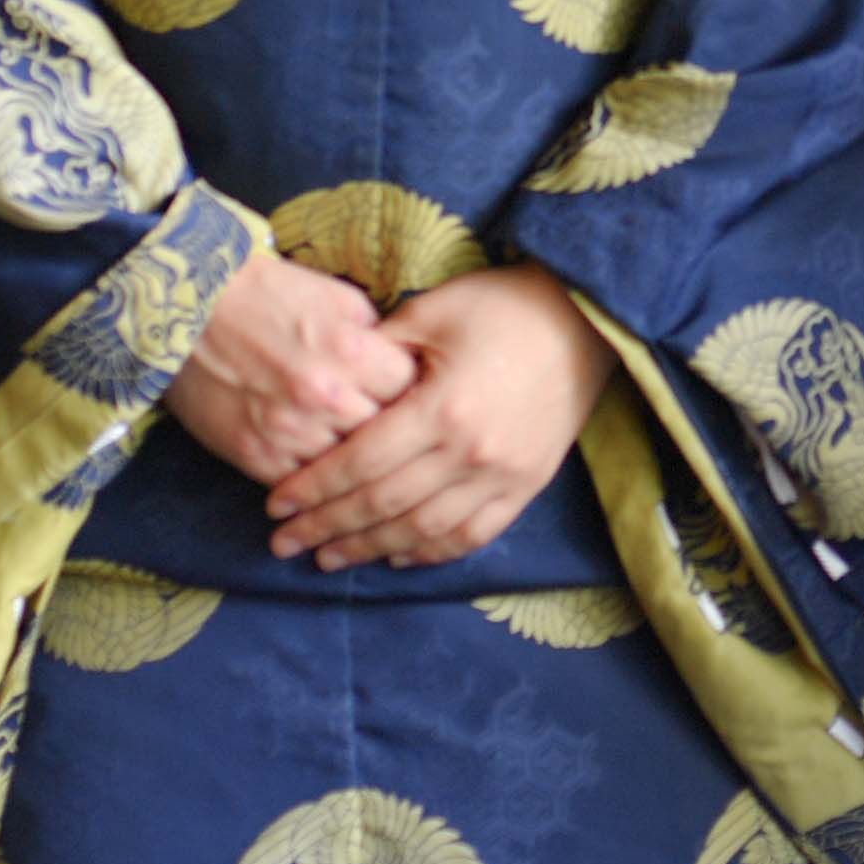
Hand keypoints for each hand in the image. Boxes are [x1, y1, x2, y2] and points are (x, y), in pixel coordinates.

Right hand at [165, 255, 416, 487]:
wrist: (188, 306)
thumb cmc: (268, 295)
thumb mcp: (336, 298)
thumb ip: (378, 336)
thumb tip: (407, 368)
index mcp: (349, 350)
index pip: (411, 391)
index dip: (414, 392)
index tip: (413, 395)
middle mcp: (322, 395)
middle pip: (385, 435)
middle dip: (392, 431)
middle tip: (396, 432)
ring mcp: (287, 431)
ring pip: (347, 469)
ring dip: (355, 463)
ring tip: (361, 456)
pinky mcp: (254, 455)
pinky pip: (302, 486)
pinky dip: (315, 482)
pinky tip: (323, 475)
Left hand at [266, 265, 617, 570]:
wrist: (586, 319)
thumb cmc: (502, 305)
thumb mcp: (431, 312)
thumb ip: (377, 353)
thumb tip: (327, 383)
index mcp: (444, 407)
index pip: (362, 463)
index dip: (314, 487)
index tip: (277, 504)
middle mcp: (473, 452)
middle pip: (384, 505)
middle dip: (327, 527)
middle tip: (285, 543)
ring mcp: (505, 476)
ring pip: (423, 531)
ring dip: (370, 549)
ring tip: (328, 559)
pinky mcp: (527, 486)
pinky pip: (472, 536)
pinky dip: (430, 552)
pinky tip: (396, 556)